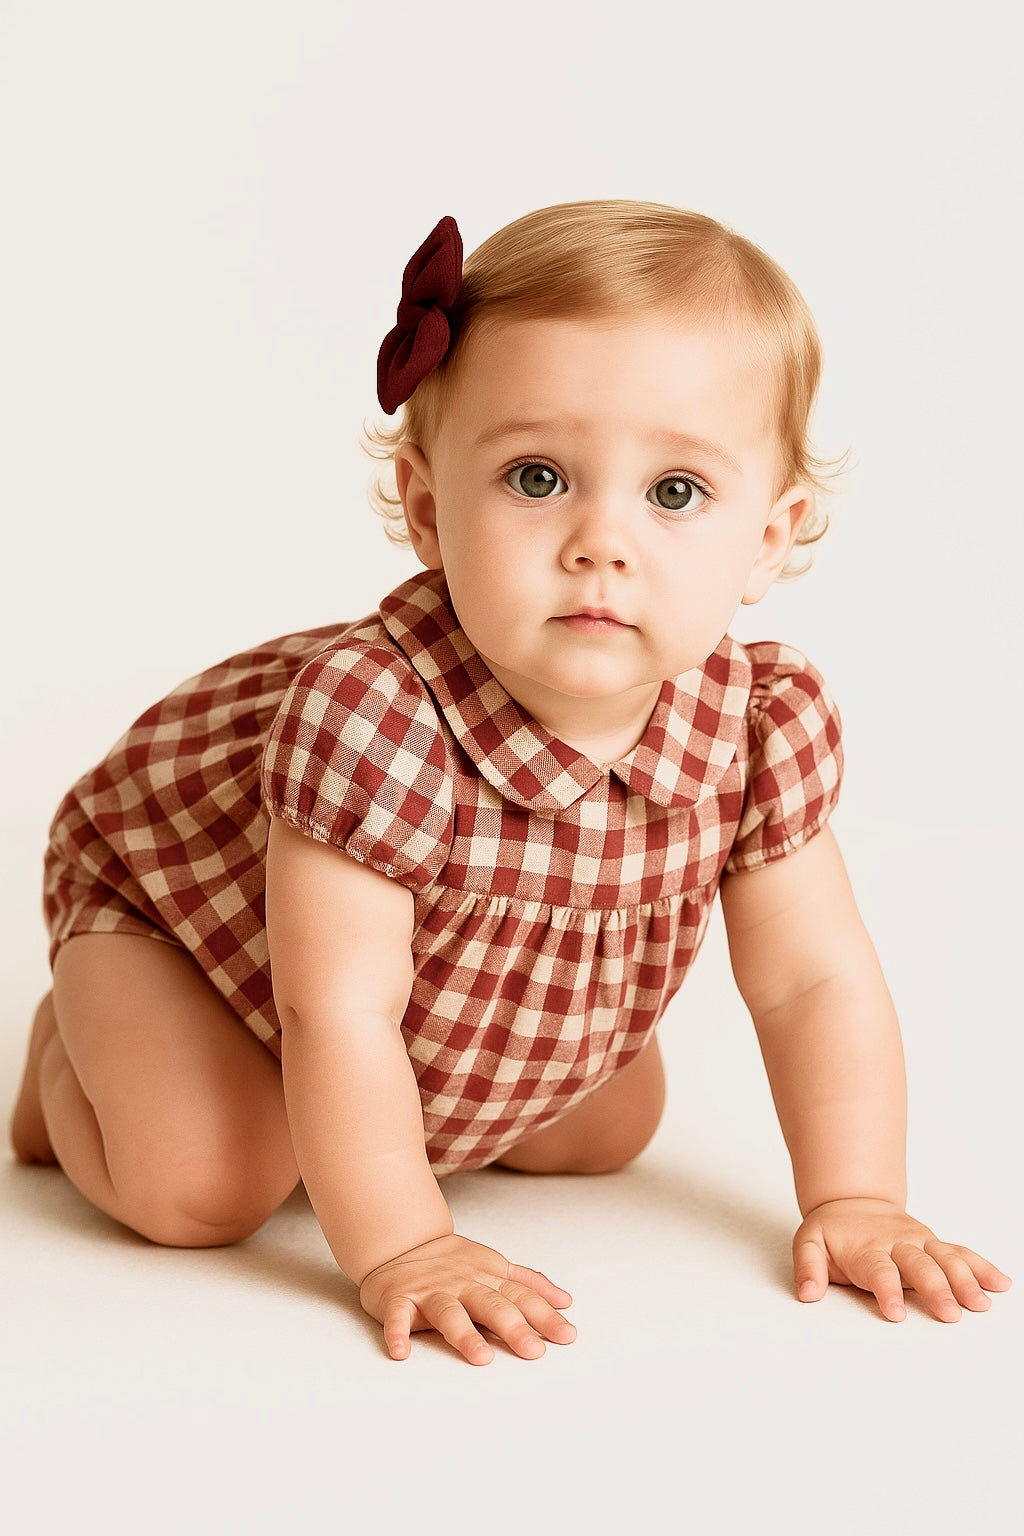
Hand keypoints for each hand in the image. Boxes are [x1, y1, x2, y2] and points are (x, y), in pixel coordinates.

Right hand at [358, 1232, 576, 1363]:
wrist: (401, 1241)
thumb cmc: (452, 1262)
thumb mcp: (494, 1267)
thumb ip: (528, 1284)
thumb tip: (565, 1301)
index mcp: (487, 1277)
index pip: (521, 1297)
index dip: (544, 1316)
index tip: (566, 1336)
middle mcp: (462, 1283)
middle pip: (491, 1305)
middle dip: (514, 1327)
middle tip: (533, 1351)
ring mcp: (430, 1291)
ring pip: (449, 1312)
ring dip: (464, 1334)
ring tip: (481, 1358)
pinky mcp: (398, 1299)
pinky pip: (397, 1316)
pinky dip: (397, 1333)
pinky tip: (402, 1352)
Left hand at [793, 1198, 1011, 1321]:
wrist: (852, 1199)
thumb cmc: (832, 1230)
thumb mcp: (808, 1241)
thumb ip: (808, 1267)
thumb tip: (807, 1293)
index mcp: (867, 1248)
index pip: (879, 1271)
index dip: (887, 1291)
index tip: (895, 1313)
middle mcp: (898, 1244)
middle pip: (920, 1267)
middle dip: (936, 1290)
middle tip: (949, 1315)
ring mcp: (919, 1242)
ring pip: (946, 1259)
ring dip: (965, 1280)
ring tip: (980, 1304)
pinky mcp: (933, 1243)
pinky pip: (960, 1253)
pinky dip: (981, 1267)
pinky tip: (1001, 1283)